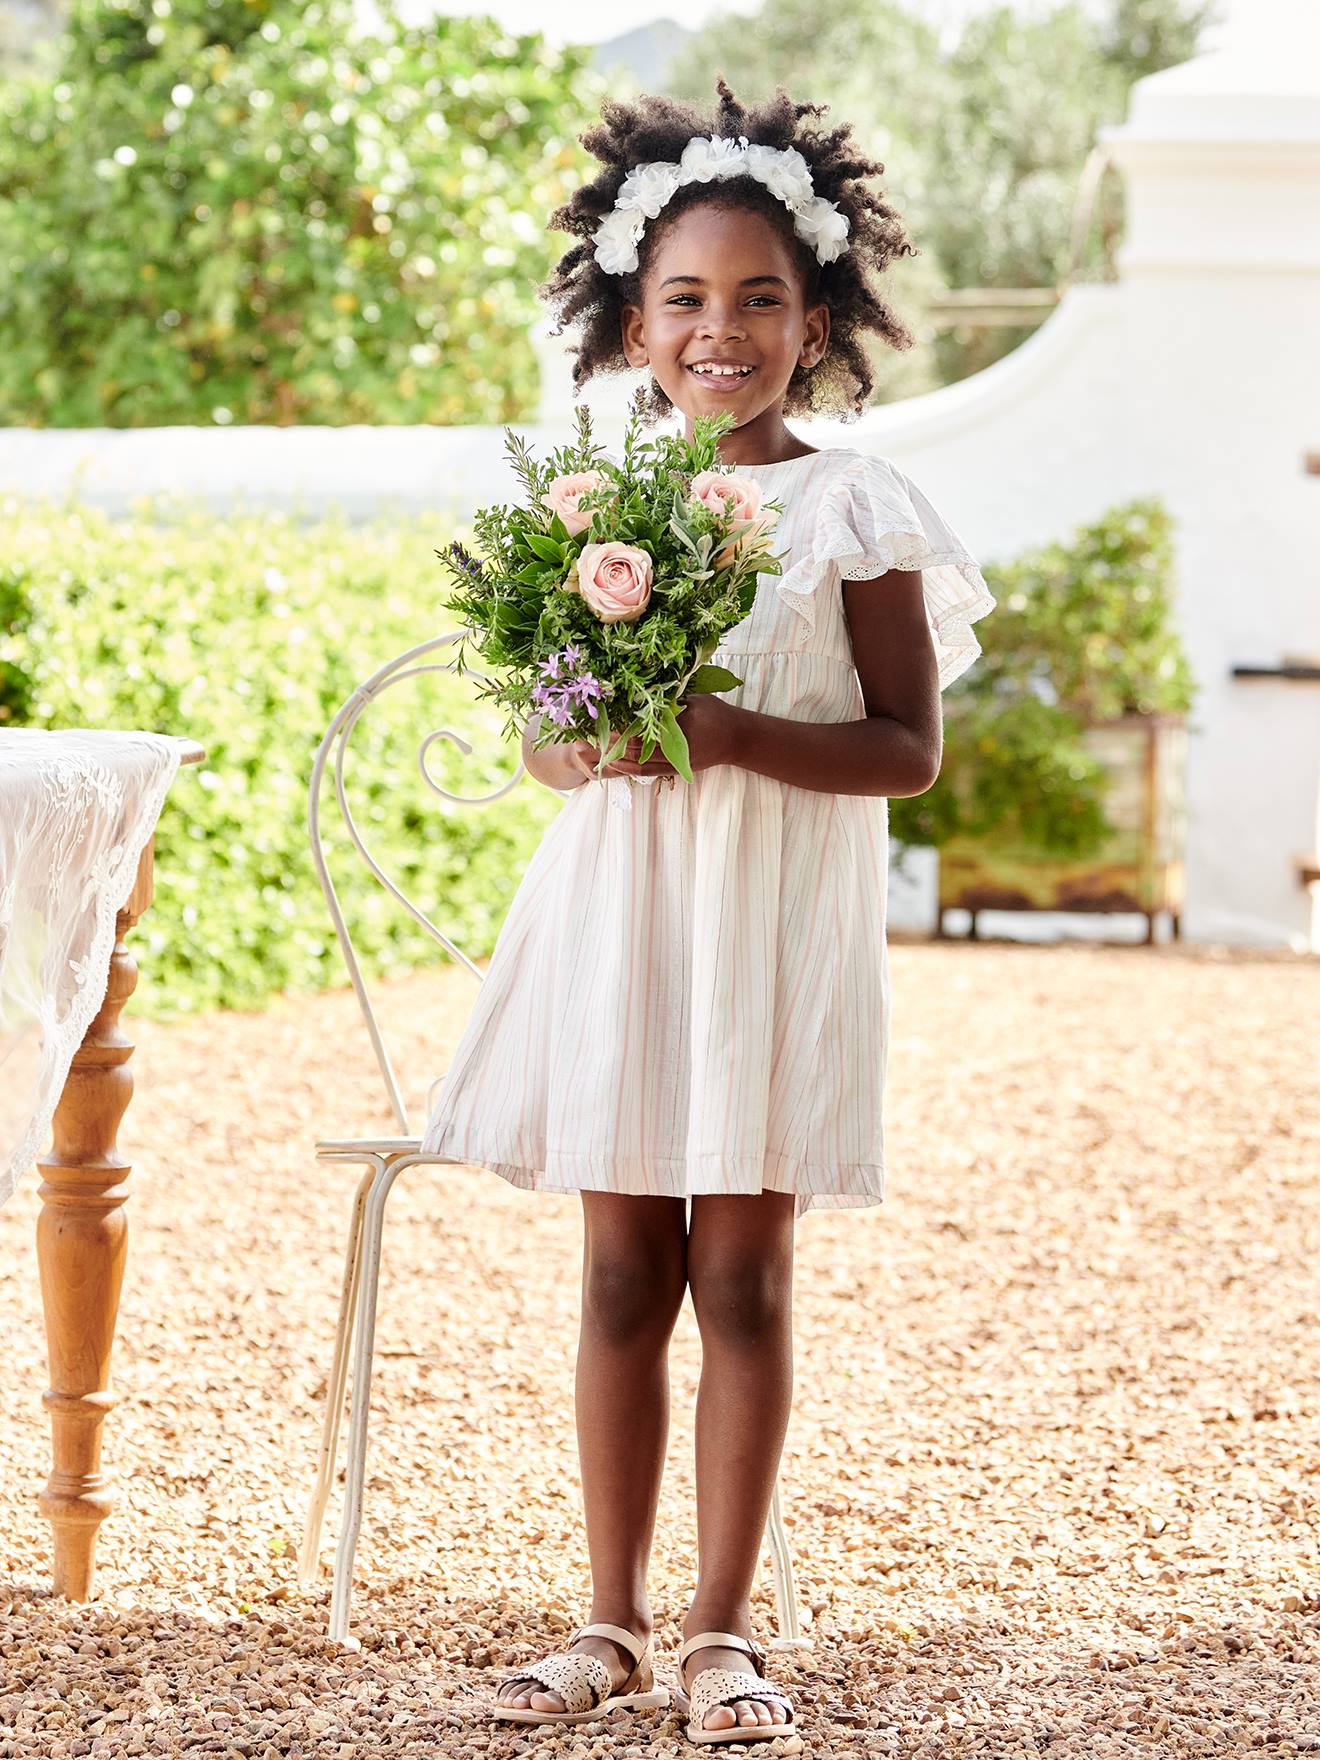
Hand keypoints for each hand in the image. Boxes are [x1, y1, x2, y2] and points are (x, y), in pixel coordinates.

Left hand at [564, 694, 743, 783]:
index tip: (603, 716)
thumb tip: (642, 692)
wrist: (738, 739)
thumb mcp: (696, 698)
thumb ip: (671, 698)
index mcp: (683, 724)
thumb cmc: (717, 713)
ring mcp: (677, 760)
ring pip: (640, 760)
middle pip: (637, 744)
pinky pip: (647, 772)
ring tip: (594, 749)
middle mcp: (678, 745)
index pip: (645, 723)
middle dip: (612, 740)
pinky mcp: (676, 769)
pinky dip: (628, 768)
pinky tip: (613, 764)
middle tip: (589, 734)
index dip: (622, 722)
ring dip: (616, 756)